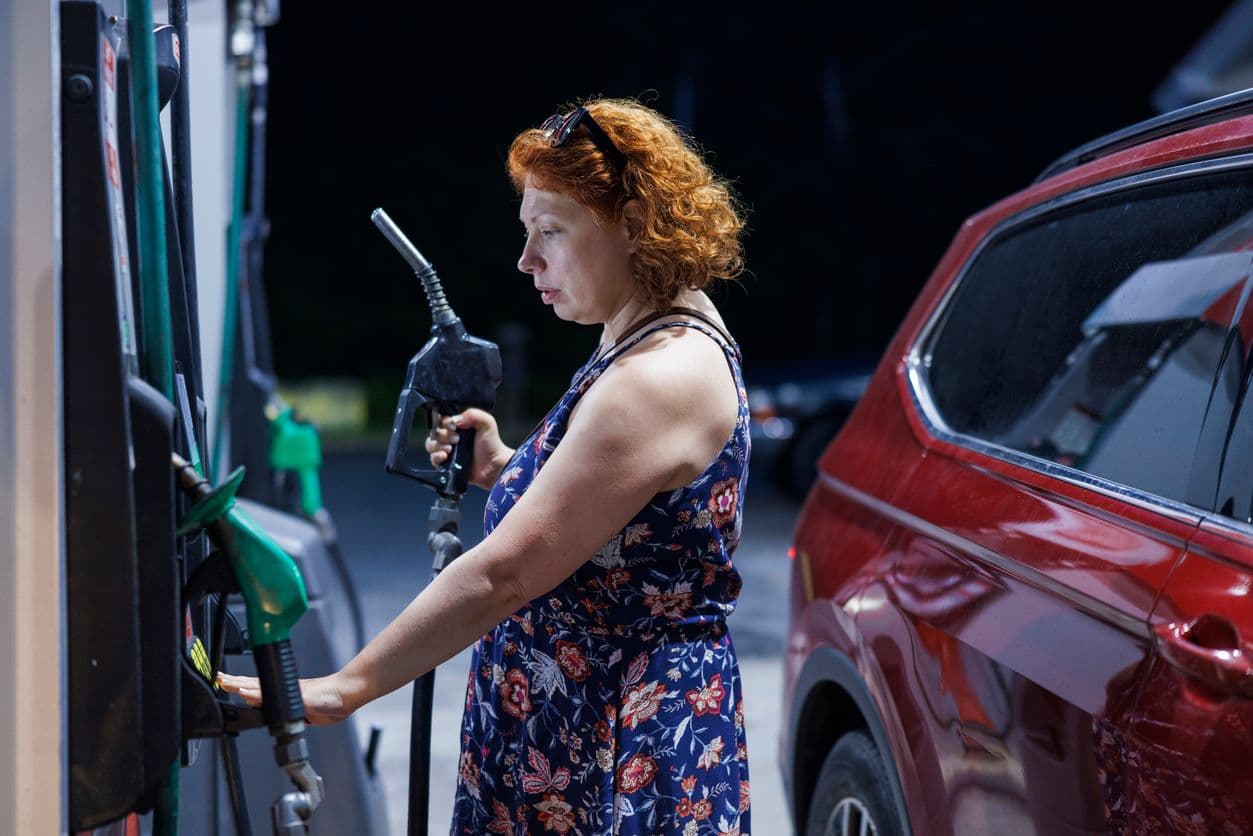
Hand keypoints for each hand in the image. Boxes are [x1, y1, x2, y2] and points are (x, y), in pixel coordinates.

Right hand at [216, 671, 356, 726]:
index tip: (219, 681)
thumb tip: (250, 694)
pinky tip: (256, 703)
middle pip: (253, 685)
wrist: (346, 697)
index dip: (235, 684)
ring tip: (230, 687)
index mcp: (281, 688)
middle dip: (234, 683)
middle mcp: (282, 692)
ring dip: (244, 690)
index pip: (252, 685)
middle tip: (218, 679)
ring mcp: (288, 698)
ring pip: (261, 693)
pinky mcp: (295, 707)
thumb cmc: (329, 695)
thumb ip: (276, 699)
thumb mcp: (300, 699)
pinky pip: (272, 704)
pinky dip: (260, 702)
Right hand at [424, 407, 513, 490]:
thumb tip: (454, 420)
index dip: (445, 423)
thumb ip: (472, 414)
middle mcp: (450, 437)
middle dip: (443, 436)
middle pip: (434, 432)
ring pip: (430, 445)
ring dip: (438, 446)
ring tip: (450, 450)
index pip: (441, 420)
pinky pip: (432, 459)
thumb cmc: (492, 444)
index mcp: (458, 426)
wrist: (494, 466)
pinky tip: (445, 457)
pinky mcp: (445, 464)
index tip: (454, 427)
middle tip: (457, 440)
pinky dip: (436, 457)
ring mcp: (447, 451)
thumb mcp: (486, 423)